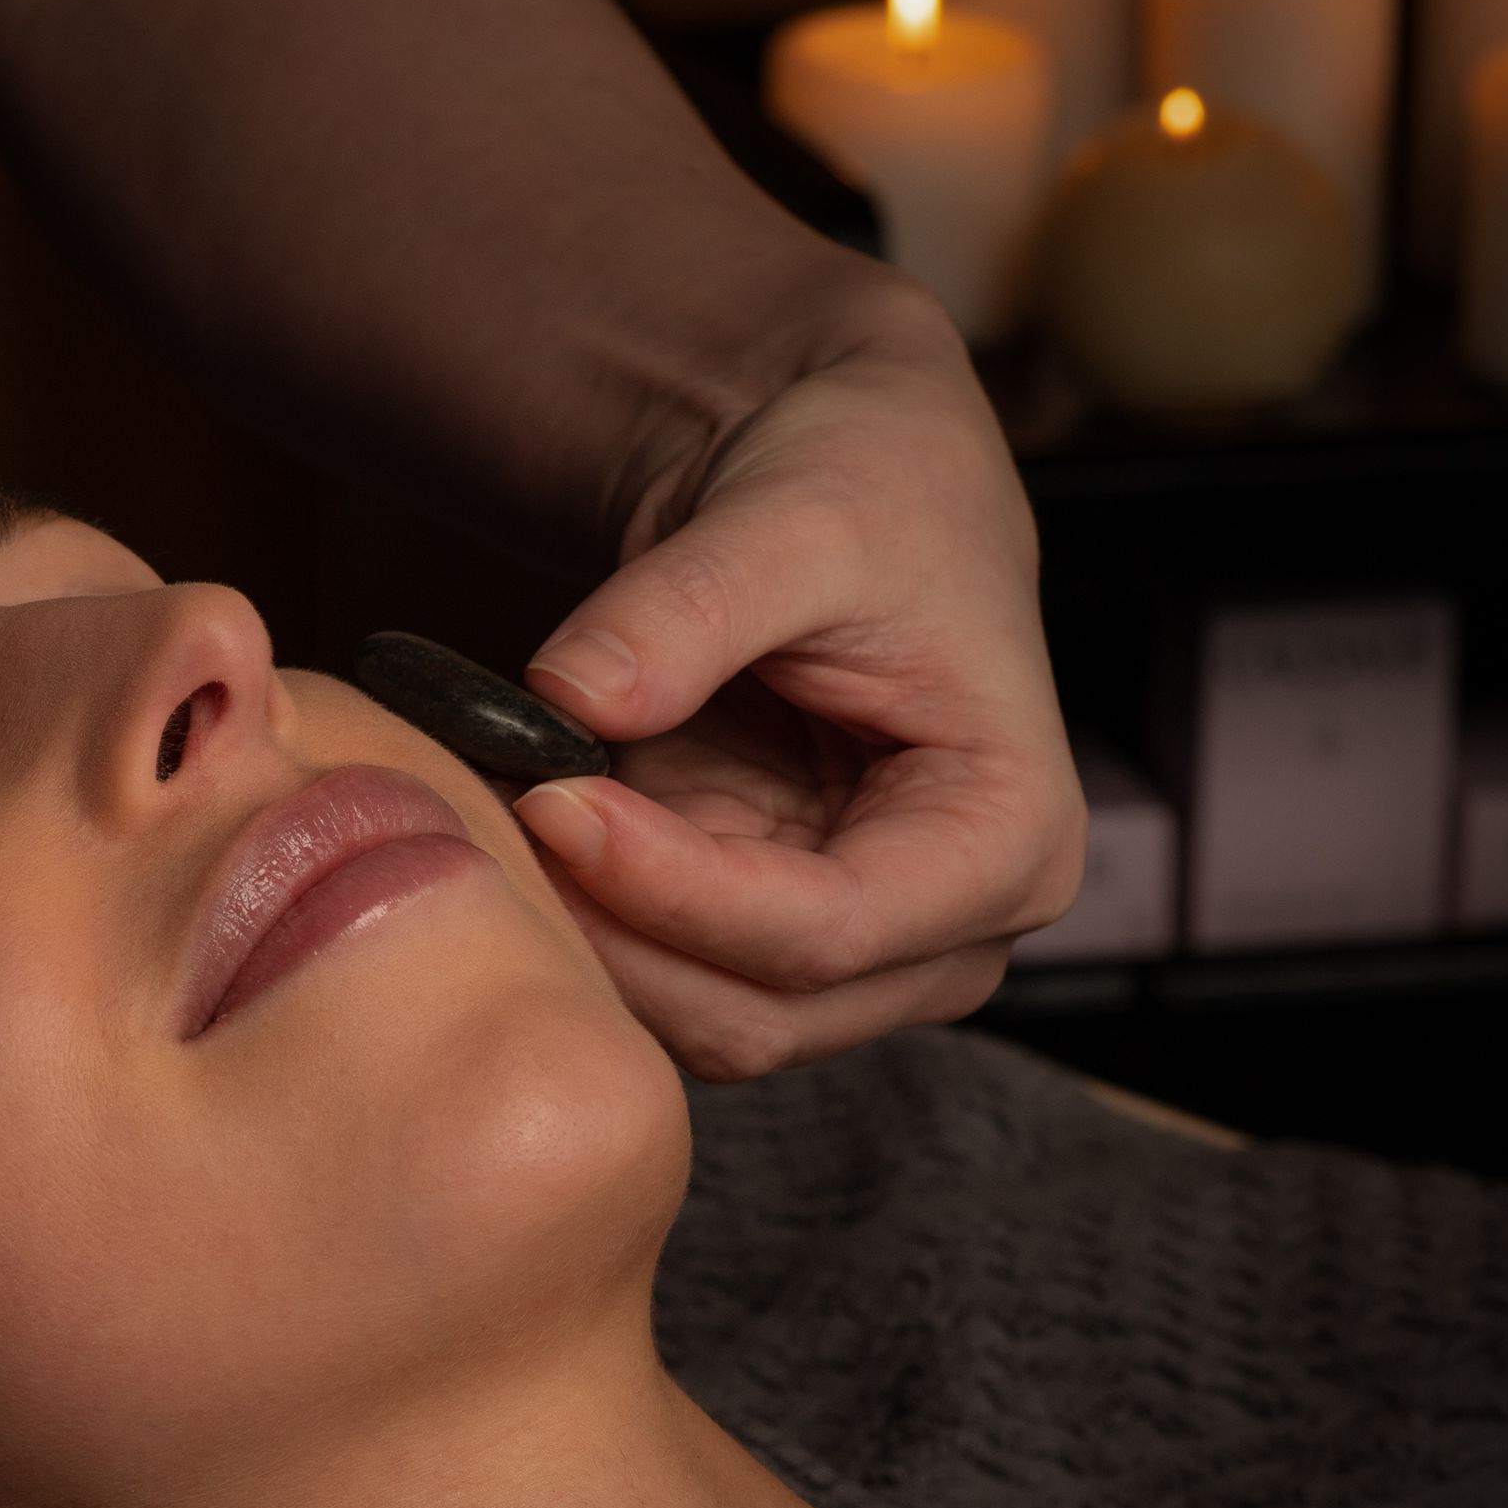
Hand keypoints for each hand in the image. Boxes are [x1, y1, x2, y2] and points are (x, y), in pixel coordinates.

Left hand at [510, 317, 1083, 1078]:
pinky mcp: (769, 940)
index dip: (677, 889)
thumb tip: (566, 694)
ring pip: (703, 1023)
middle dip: (620, 934)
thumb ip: (683, 610)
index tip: (555, 799)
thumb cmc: (870, 490)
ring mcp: (862, 957)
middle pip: (761, 1012)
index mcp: (1008, 839)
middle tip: (499, 821)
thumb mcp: (789, 520)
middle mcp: (951, 933)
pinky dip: (588, 928)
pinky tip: (528, 837)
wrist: (856, 485)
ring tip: (503, 819)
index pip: (828, 930)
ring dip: (593, 945)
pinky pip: (665, 981)